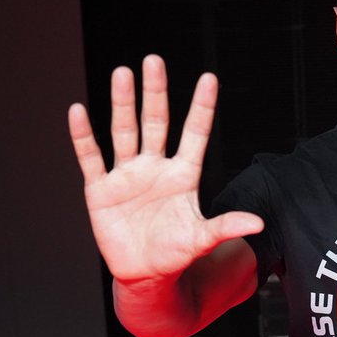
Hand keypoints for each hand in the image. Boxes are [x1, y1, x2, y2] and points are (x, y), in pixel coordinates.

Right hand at [68, 55, 262, 283]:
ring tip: (123, 73)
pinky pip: (91, 157)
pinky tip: (78, 111)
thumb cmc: (176, 254)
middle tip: (154, 60)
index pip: (194, 133)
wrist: (144, 275)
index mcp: (182, 175)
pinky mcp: (101, 189)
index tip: (209, 78)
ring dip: (122, 103)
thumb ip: (225, 227)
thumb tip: (258, 224)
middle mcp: (155, 167)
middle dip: (155, 92)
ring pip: (124, 131)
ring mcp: (127, 175)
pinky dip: (83, 136)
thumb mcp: (201, 239)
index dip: (201, 107)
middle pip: (155, 122)